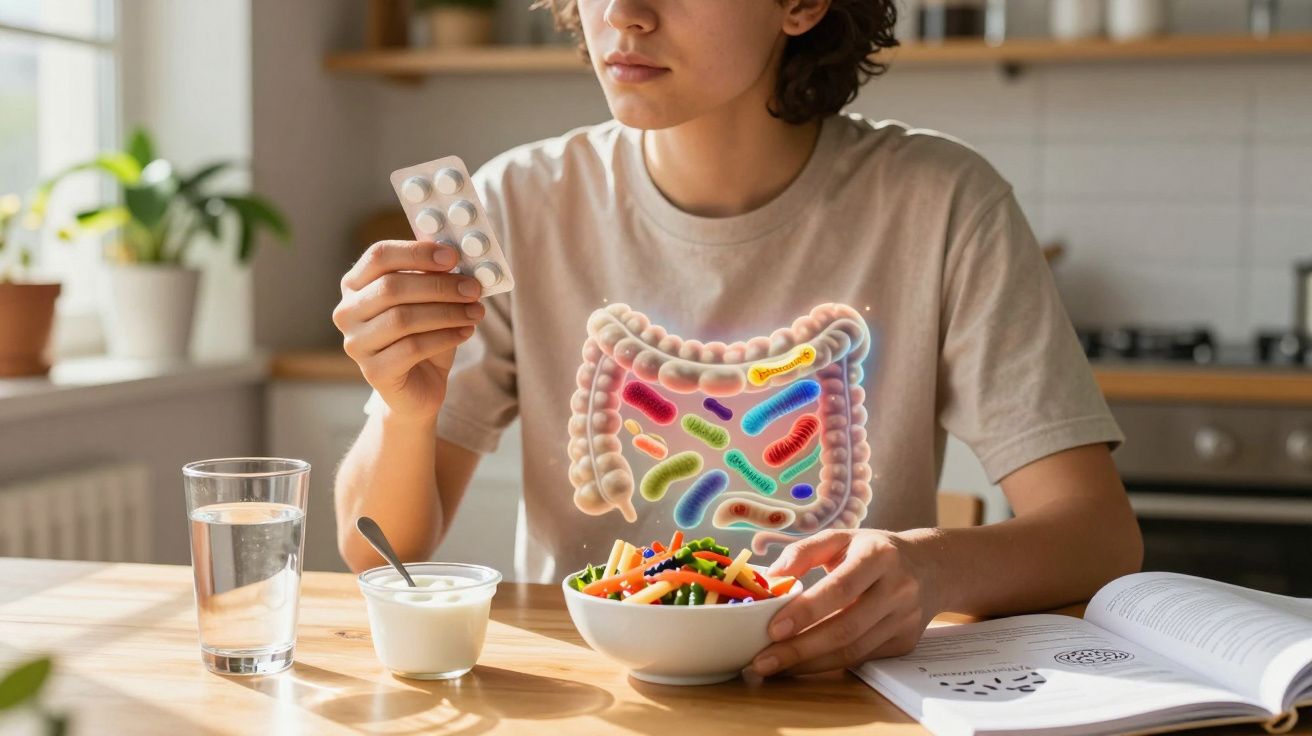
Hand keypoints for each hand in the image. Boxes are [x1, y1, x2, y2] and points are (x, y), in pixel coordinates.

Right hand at [333, 240, 483, 419]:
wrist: (419, 387)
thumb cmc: (423, 336)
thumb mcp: (429, 301)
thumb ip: (435, 277)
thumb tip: (459, 257)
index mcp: (356, 285)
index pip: (379, 256)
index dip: (417, 253)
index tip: (453, 257)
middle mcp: (348, 312)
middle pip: (391, 287)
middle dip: (439, 286)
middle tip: (473, 288)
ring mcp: (356, 343)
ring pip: (402, 318)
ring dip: (447, 312)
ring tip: (476, 312)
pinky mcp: (373, 371)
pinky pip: (412, 348)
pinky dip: (444, 337)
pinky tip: (465, 332)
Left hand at [748, 529, 938, 677]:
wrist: (930, 567)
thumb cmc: (874, 550)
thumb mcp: (841, 538)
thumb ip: (804, 552)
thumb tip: (772, 577)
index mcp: (879, 556)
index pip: (840, 588)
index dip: (807, 611)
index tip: (773, 629)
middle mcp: (897, 589)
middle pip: (846, 628)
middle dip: (801, 649)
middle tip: (763, 660)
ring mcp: (904, 620)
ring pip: (854, 650)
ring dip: (810, 663)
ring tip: (775, 667)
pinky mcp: (904, 642)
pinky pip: (862, 658)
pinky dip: (828, 665)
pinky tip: (801, 664)